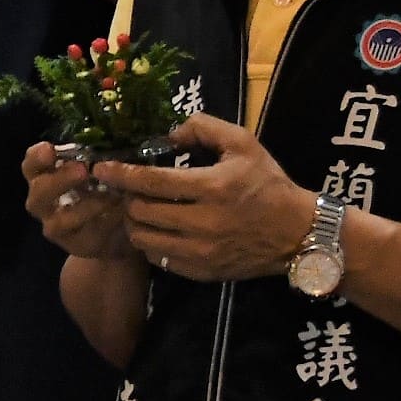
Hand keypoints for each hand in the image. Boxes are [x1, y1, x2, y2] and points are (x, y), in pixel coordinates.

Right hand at [23, 141, 135, 262]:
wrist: (118, 229)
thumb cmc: (105, 188)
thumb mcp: (101, 169)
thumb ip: (98, 156)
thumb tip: (115, 132)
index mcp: (45, 175)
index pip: (31, 164)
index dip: (37, 157)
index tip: (50, 149)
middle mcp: (43, 201)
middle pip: (38, 191)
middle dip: (59, 180)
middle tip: (83, 169)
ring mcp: (54, 225)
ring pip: (57, 220)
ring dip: (86, 206)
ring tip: (112, 196)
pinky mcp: (73, 245)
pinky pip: (84, 235)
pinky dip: (102, 223)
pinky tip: (120, 213)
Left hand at [95, 111, 317, 281]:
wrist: (298, 233)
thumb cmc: (268, 184)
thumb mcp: (243, 143)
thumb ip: (204, 128)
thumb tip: (168, 132)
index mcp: (213, 188)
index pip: (152, 182)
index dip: (121, 174)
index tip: (102, 169)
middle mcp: (204, 223)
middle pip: (141, 212)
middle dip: (127, 198)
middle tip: (128, 189)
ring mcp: (201, 252)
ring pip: (144, 240)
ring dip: (135, 223)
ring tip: (139, 209)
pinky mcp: (202, 272)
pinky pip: (159, 259)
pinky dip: (151, 243)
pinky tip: (158, 230)